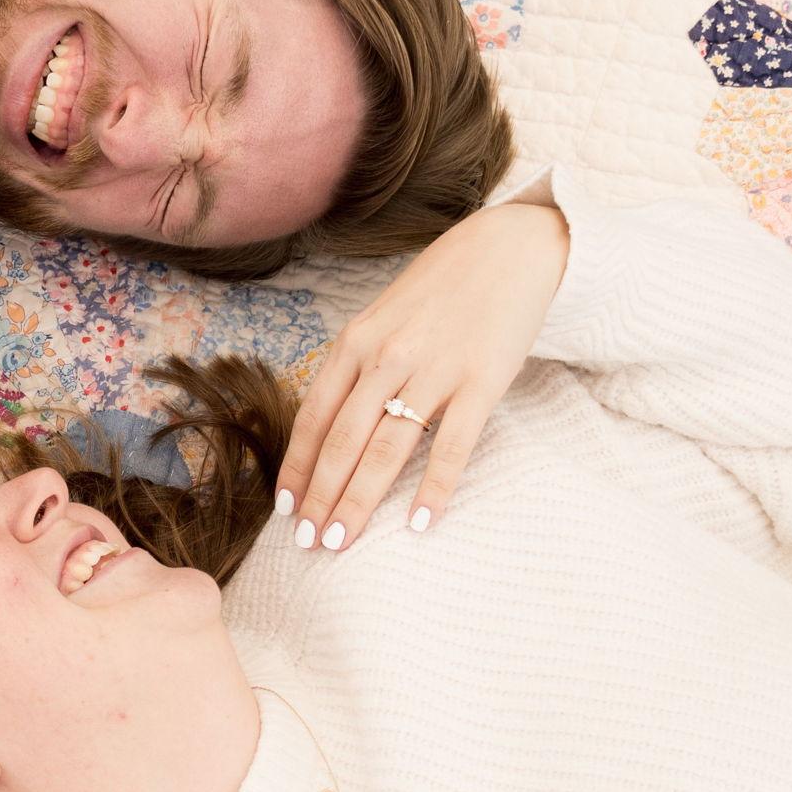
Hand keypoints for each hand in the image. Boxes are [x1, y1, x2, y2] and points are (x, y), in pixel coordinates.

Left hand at [276, 198, 569, 549]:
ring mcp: (434, 370)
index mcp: (356, 343)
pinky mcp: (481, 380)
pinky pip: (452, 445)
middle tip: (306, 542)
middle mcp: (386, 358)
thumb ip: (357, 367)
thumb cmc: (440, 290)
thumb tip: (329, 427)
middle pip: (342, 442)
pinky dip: (434, 487)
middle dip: (319, 497)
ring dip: (359, 501)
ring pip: (386, 449)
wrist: (507, 248)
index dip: (296, 468)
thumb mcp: (382, 319)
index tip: (284, 510)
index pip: (314, 418)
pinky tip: (419, 523)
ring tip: (340, 541)